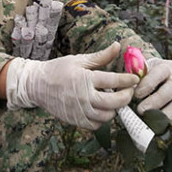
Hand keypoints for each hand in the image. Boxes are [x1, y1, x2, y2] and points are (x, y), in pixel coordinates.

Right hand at [7, 42, 139, 129]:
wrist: (37, 85)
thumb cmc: (58, 69)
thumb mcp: (79, 59)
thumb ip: (101, 56)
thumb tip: (118, 46)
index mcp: (85, 79)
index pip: (114, 81)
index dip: (128, 80)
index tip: (135, 78)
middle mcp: (84, 97)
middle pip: (114, 102)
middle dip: (127, 96)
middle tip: (129, 91)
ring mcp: (79, 110)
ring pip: (107, 116)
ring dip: (115, 108)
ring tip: (116, 100)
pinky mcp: (75, 120)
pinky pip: (96, 125)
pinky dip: (103, 119)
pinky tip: (103, 109)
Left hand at [134, 58, 171, 122]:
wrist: (161, 74)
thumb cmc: (148, 73)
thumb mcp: (141, 70)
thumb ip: (134, 77)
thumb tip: (125, 88)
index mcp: (166, 66)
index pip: (159, 74)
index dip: (148, 84)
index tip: (136, 94)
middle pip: (170, 89)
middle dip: (155, 101)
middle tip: (141, 110)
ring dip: (166, 113)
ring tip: (152, 120)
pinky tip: (160, 123)